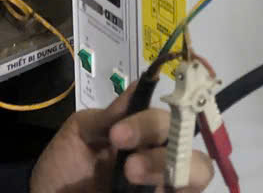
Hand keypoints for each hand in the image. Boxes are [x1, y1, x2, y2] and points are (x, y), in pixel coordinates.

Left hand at [29, 83, 214, 192]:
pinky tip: (149, 192)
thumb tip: (143, 82)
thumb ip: (110, 115)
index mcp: (145, 133)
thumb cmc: (63, 169)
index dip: (150, 121)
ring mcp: (167, 183)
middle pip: (188, 141)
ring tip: (133, 175)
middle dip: (162, 148)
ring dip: (167, 168)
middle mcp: (163, 154)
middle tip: (129, 163)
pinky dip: (173, 190)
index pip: (167, 115)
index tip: (118, 133)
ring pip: (199, 170)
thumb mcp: (79, 134)